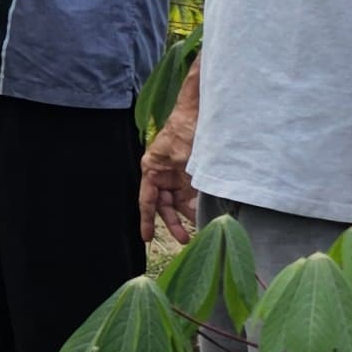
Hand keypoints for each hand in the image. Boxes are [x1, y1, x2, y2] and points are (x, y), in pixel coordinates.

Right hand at [140, 123, 198, 245]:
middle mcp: (163, 175)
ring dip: (187, 216)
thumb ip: (185, 181)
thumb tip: (193, 206)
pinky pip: (192, 195)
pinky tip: (204, 215)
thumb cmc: (185, 129)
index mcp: (152, 169)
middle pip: (164, 205)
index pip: (147, 200)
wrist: (200, 111)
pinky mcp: (192, 175)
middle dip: (172, 223)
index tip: (146, 237)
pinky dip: (197, 206)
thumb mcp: (183, 155)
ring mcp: (177, 176)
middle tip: (183, 239)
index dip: (147, 220)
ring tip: (196, 231)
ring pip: (179, 203)